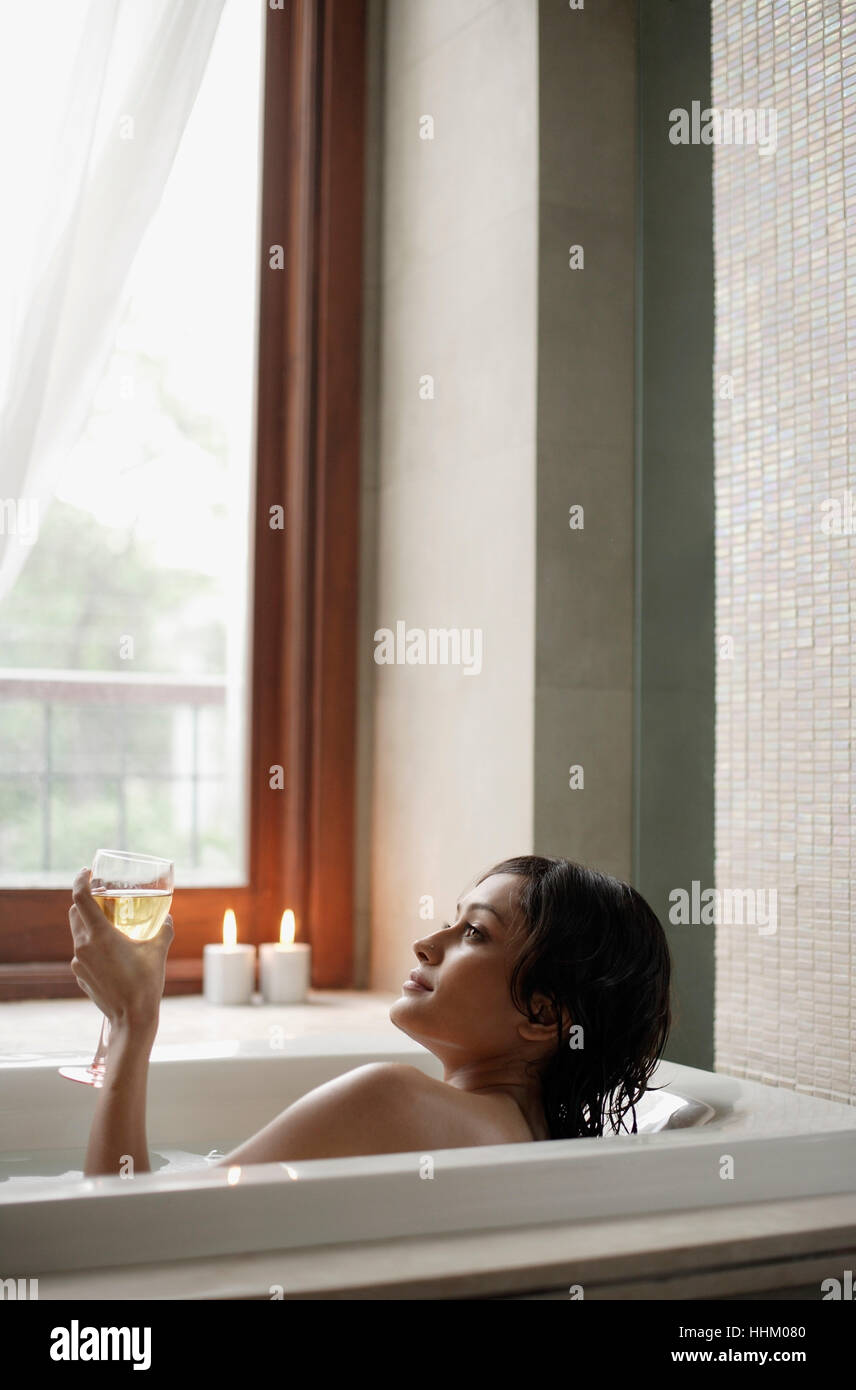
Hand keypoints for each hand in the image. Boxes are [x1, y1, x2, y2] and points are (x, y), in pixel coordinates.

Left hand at [68, 868, 173, 1029]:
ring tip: (110, 926)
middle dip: (85, 901)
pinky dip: (92, 946)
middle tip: (102, 898)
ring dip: (89, 924)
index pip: (81, 898)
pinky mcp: (80, 976)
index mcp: (99, 935)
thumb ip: (164, 930)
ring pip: (78, 934)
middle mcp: (83, 947)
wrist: (132, 1019)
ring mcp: (78, 963)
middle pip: (75, 913)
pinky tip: (111, 954)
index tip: (87, 872)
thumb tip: (168, 918)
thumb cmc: (146, 983)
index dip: (81, 880)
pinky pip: (82, 953)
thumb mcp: (158, 951)